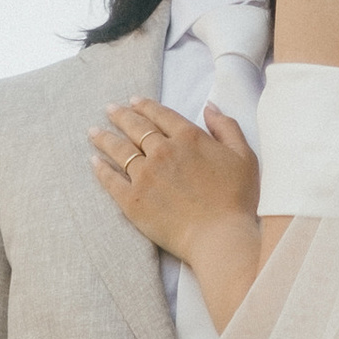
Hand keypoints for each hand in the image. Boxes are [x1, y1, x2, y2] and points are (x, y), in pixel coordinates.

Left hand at [89, 98, 259, 267]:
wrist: (219, 237)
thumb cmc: (237, 200)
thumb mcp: (244, 156)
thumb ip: (226, 127)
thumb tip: (210, 107)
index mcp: (189, 137)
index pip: (161, 115)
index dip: (146, 106)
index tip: (134, 101)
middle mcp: (162, 151)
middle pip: (136, 127)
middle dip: (121, 115)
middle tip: (109, 109)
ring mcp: (144, 175)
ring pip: (119, 150)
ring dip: (105, 138)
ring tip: (93, 131)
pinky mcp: (132, 200)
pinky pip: (111, 180)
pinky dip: (101, 169)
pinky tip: (94, 161)